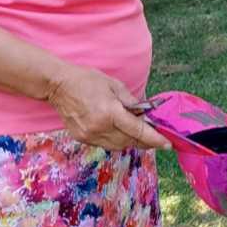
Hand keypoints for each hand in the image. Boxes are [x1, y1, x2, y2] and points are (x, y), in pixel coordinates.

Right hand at [46, 63, 168, 150]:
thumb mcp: (114, 85)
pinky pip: (106, 144)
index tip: (167, 144)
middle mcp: (100, 127)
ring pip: (118, 146)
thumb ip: (132, 102)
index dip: (155, 139)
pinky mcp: (82, 138)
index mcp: (110, 112)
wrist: (58, 86)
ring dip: (131, 141)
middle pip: (130, 141)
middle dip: (145, 141)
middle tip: (155, 137)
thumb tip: (146, 113)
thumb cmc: (87, 81)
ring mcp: (89, 135)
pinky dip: (116, 140)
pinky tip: (118, 131)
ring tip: (138, 133)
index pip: (138, 131)